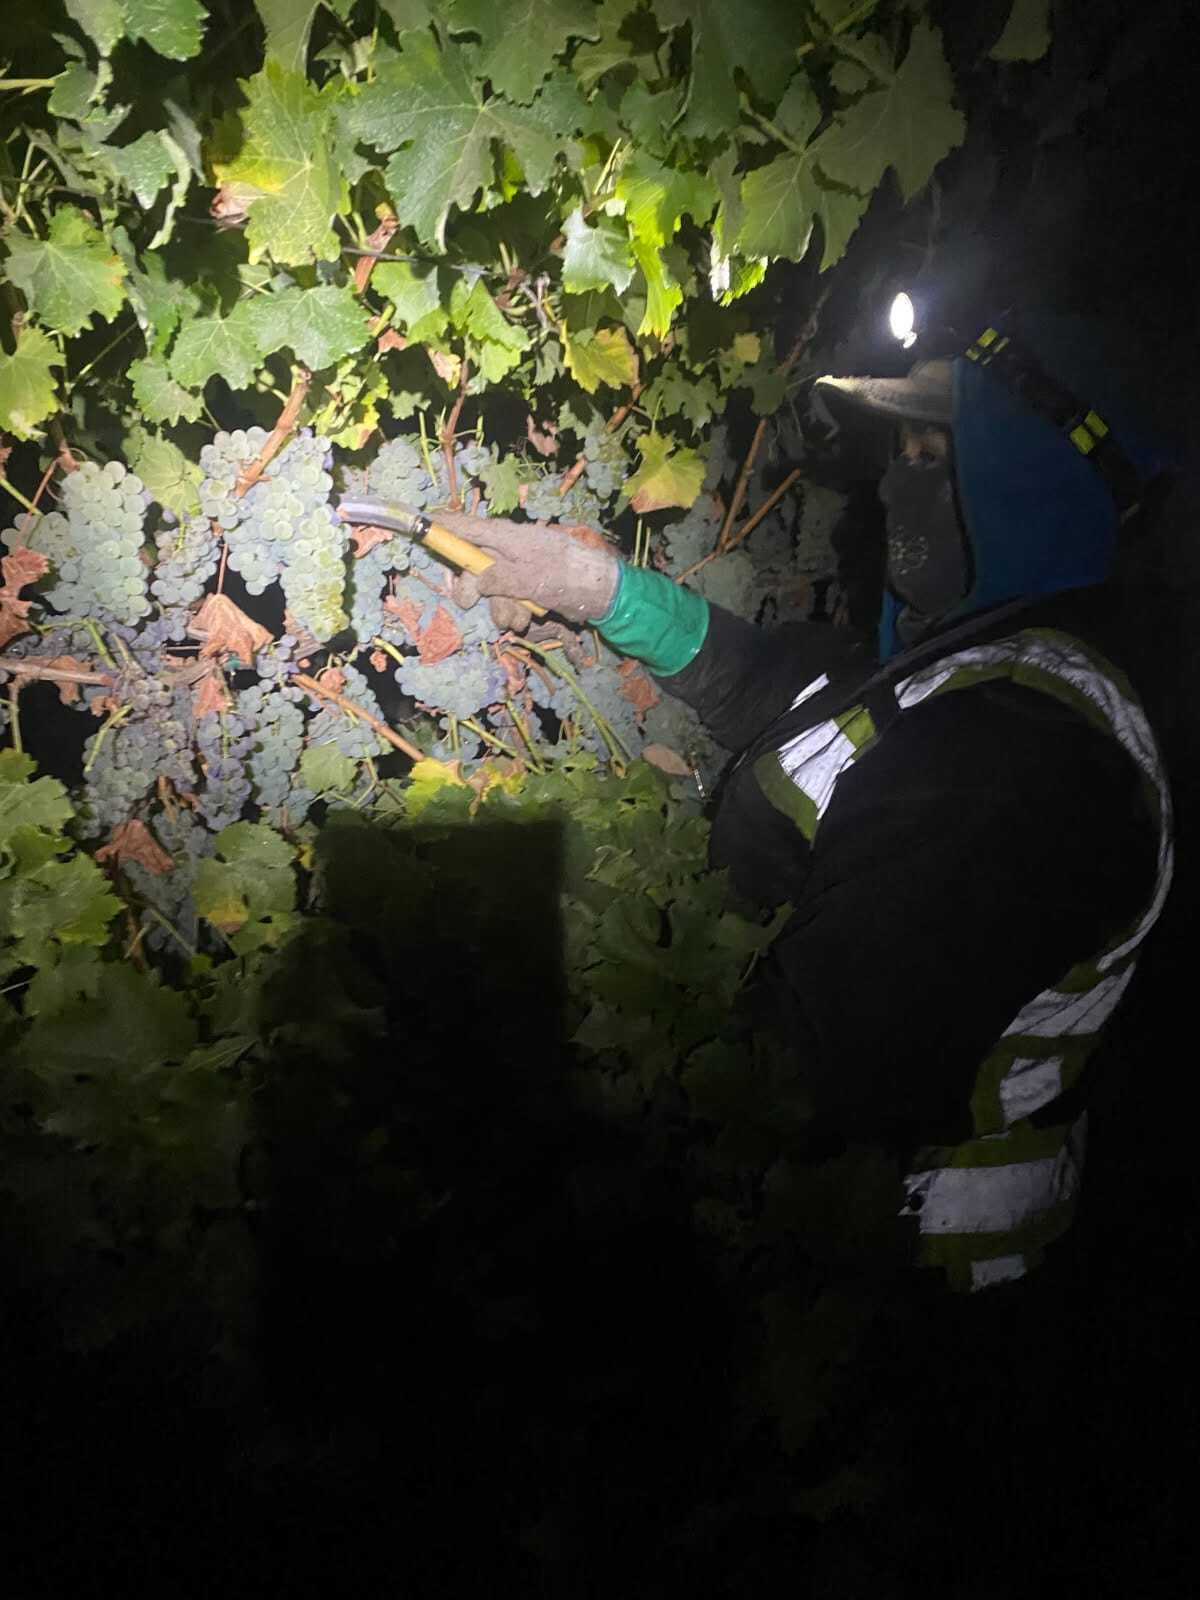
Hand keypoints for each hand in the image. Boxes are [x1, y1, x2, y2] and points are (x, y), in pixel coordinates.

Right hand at [430, 508, 620, 626]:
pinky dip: (515, 612)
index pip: (469, 527)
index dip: (445, 527)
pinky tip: (531, 617)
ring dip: (502, 608)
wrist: (602, 593)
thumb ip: (498, 579)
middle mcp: (509, 551)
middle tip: (470, 603)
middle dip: (474, 589)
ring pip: (491, 590)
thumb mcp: (529, 579)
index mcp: (508, 538)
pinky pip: (508, 601)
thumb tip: (477, 580)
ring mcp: (518, 570)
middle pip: (473, 566)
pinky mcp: (527, 587)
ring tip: (522, 616)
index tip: (423, 525)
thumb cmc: (567, 577)